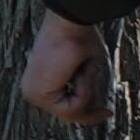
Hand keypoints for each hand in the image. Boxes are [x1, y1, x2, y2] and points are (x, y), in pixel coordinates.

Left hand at [19, 12, 108, 128]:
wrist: (70, 23)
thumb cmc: (79, 39)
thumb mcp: (88, 72)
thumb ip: (87, 93)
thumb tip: (97, 112)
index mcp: (41, 84)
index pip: (65, 110)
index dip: (88, 115)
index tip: (107, 113)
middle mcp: (33, 91)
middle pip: (69, 115)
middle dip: (89, 108)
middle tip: (105, 107)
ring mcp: (32, 94)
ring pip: (73, 112)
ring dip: (87, 90)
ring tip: (82, 66)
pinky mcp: (37, 94)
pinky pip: (72, 107)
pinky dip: (83, 89)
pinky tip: (77, 70)